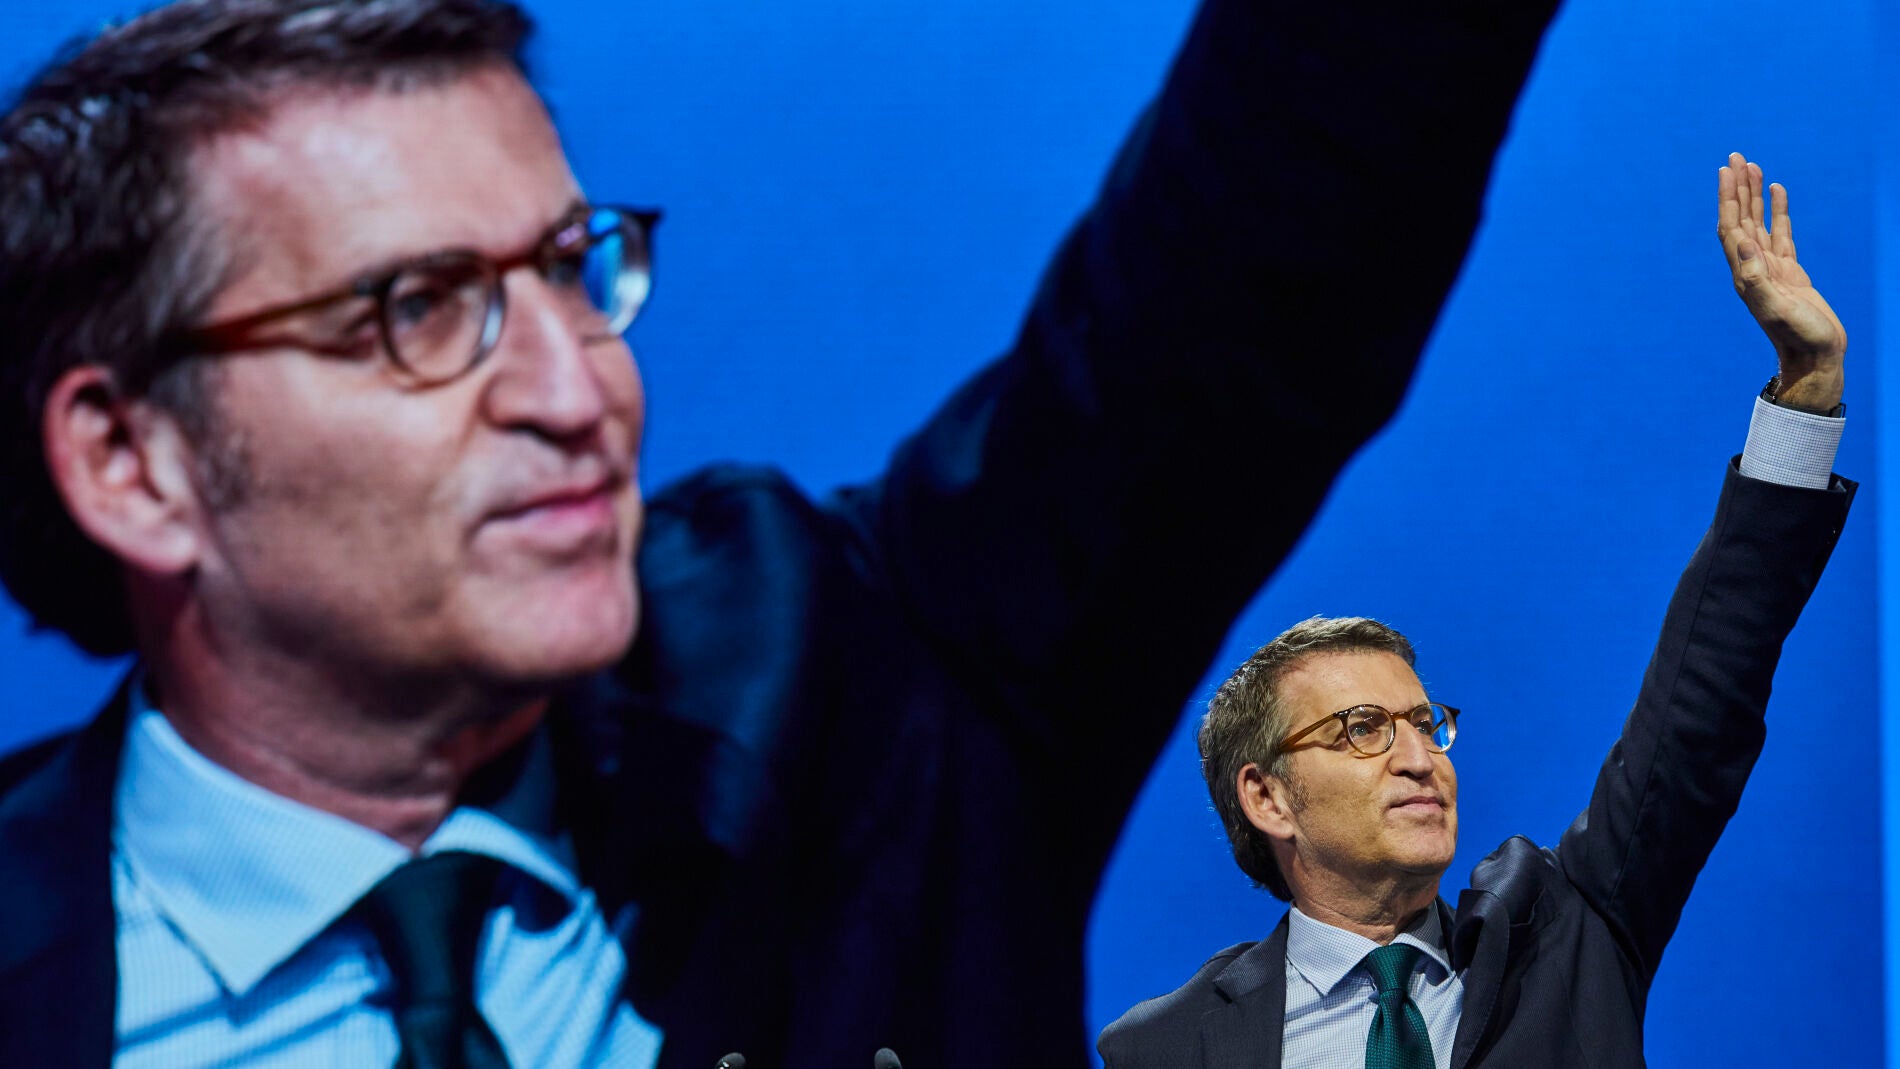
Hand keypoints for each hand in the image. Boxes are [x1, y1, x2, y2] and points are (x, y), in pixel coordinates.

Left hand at [1717, 152, 1843, 413]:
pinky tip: (1776, 192)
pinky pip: (1780, 233)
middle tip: (1736, 157)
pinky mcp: (1789, 271)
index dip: (1727, 199)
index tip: (1726, 171)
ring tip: (1753, 166)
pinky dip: (1777, 211)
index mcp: (1745, 274)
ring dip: (1753, 195)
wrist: (1814, 357)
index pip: (1731, 227)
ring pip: (1758, 222)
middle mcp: (1752, 267)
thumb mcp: (1776, 307)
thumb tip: (1742, 244)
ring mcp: (1770, 268)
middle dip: (1737, 188)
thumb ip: (1756, 279)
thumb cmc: (1797, 336)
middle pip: (1741, 219)